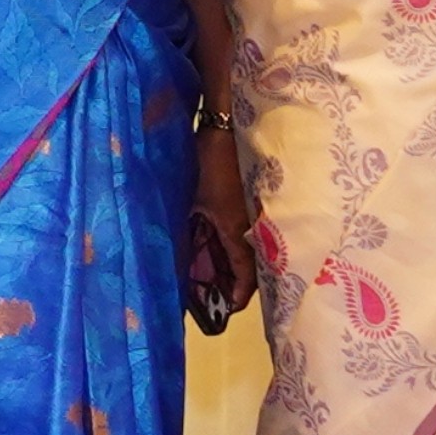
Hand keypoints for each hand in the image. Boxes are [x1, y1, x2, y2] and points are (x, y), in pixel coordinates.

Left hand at [183, 125, 250, 332]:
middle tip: (213, 293)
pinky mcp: (259, 203)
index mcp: (241, 232)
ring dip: (237, 264)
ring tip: (213, 271)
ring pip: (253, 252)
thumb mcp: (193, 200)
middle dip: (235, 285)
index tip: (222, 311)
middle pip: (253, 270)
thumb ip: (186, 232)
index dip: (236, 300)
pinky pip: (253, 234)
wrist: (233, 123)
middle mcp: (257, 229)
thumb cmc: (211, 162)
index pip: (246, 281)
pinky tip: (219, 242)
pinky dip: (239, 244)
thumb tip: (175, 261)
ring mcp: (260, 216)